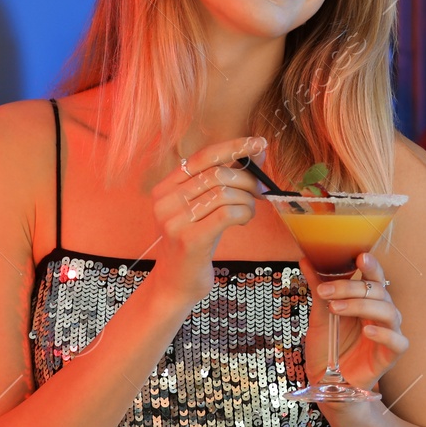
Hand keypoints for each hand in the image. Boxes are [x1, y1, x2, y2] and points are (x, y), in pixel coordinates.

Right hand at [150, 136, 267, 304]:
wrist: (176, 284)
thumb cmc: (196, 241)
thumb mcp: (206, 207)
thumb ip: (226, 179)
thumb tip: (257, 149)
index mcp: (165, 188)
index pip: (202, 157)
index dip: (233, 147)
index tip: (259, 142)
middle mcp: (164, 201)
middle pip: (217, 174)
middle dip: (247, 180)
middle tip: (260, 192)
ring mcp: (174, 221)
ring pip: (224, 193)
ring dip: (247, 200)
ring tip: (249, 211)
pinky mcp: (188, 240)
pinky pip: (227, 214)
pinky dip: (244, 213)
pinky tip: (244, 220)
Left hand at [302, 252, 409, 393]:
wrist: (327, 383)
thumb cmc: (328, 349)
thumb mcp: (319, 317)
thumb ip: (318, 290)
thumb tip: (306, 260)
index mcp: (368, 302)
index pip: (375, 278)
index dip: (371, 266)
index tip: (358, 256)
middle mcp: (381, 314)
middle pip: (378, 292)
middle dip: (352, 288)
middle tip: (326, 291)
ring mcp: (389, 333)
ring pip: (388, 312)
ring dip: (362, 306)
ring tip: (336, 308)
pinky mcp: (391, 355)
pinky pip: (398, 341)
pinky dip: (384, 334)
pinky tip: (367, 332)